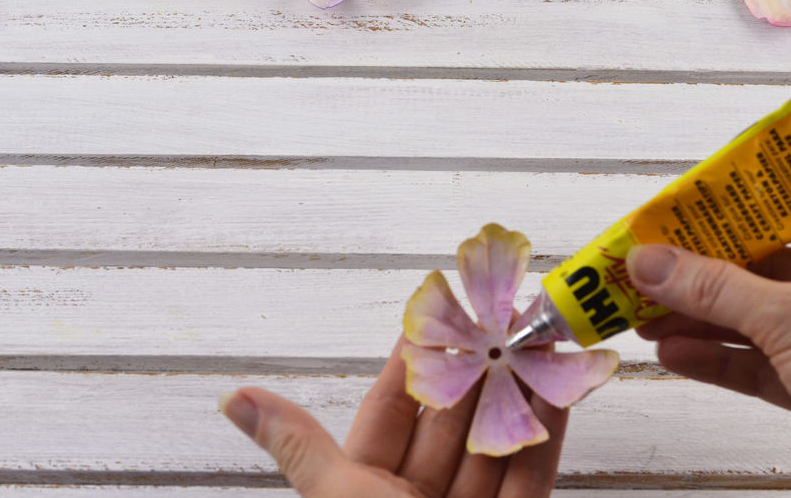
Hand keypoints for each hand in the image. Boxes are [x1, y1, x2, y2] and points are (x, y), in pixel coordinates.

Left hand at [220, 338, 567, 496]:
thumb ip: (299, 447)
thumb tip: (234, 397)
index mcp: (366, 494)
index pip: (388, 413)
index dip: (407, 364)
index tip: (427, 313)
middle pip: (447, 422)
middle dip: (470, 367)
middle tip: (492, 312)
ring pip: (493, 445)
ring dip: (515, 392)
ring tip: (532, 337)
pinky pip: (530, 481)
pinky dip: (544, 438)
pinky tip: (556, 391)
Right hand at [626, 200, 790, 484]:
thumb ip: (716, 288)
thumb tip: (654, 262)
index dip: (742, 205)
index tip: (689, 206)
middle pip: (766, 264)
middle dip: (704, 270)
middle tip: (654, 263)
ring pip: (756, 317)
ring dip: (699, 317)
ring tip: (648, 312)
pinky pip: (760, 363)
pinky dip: (716, 358)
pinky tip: (676, 353)